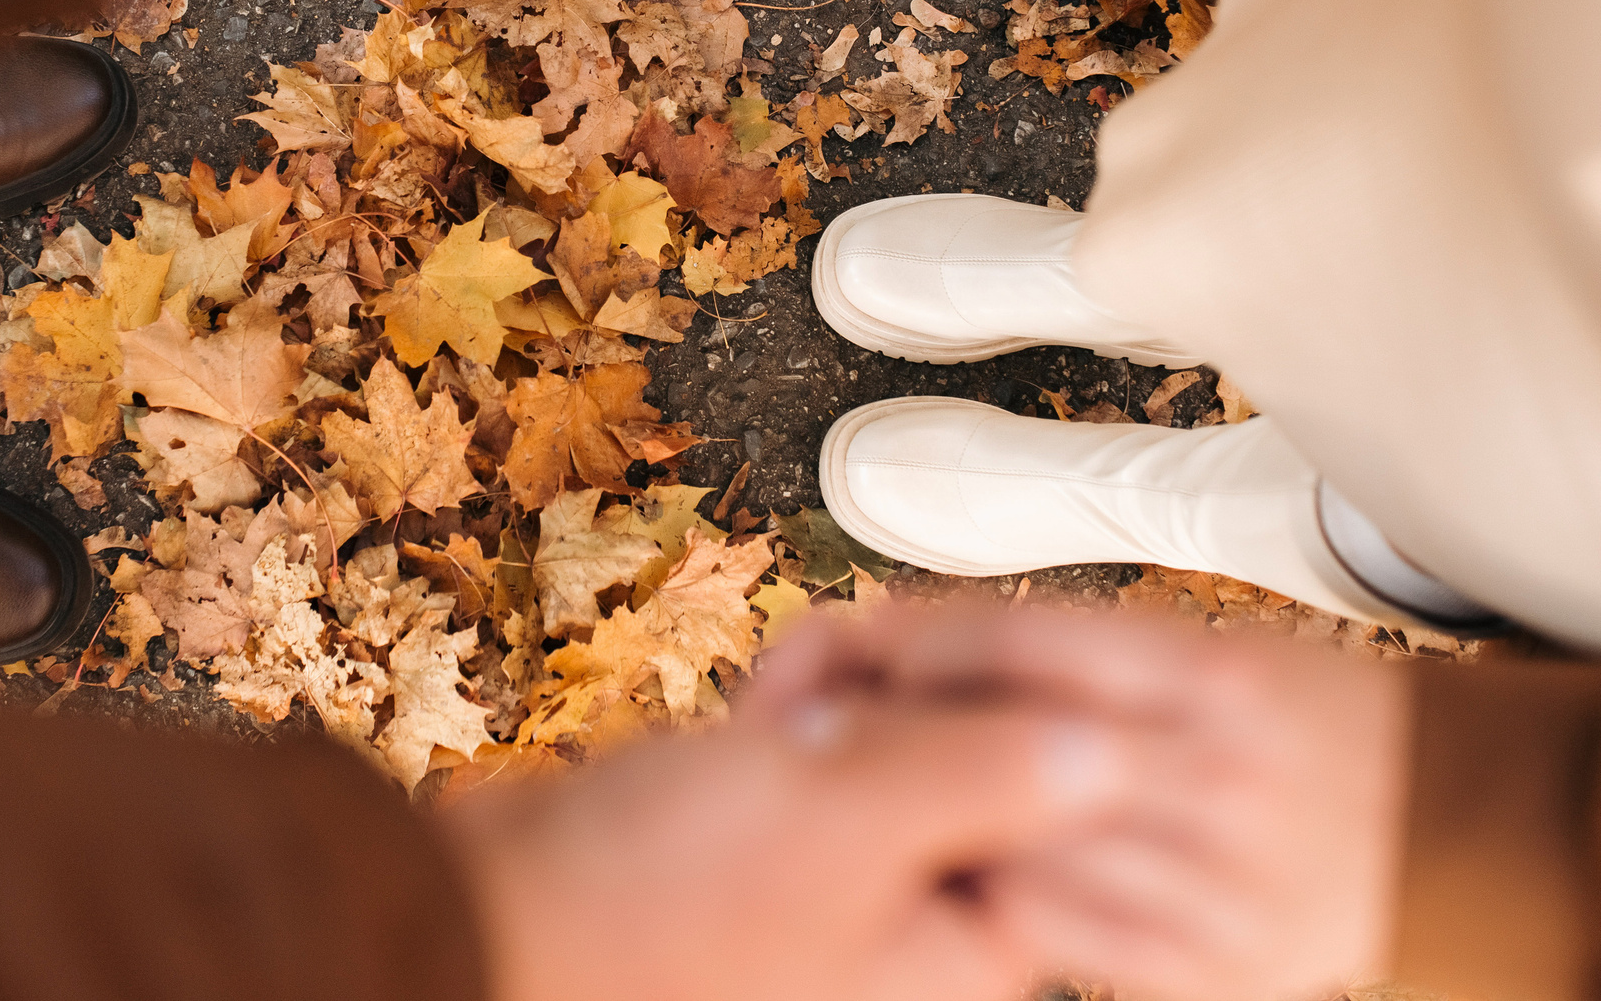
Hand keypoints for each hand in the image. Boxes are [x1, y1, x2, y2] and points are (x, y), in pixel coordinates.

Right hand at [439, 687, 1130, 1000]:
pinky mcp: (792, 844)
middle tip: (856, 663)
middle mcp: (923, 926)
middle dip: (921, 685)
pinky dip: (805, 709)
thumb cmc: (644, 906)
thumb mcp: (841, 816)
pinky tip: (761, 700)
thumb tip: (1111, 750)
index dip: (1013, 699)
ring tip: (788, 683)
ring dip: (854, 685)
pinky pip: (839, 751)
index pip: (1056, 795)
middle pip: (986, 757)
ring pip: (909, 736)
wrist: (490, 918)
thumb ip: (989, 777)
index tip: (969, 649)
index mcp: (965, 951)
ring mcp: (856, 884)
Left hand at [752, 602, 1409, 1000]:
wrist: (1448, 827)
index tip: (858, 640)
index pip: (1032, 644)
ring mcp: (1225, 882)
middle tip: (841, 725)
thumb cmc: (1304, 720)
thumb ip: (1089, 656)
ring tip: (889, 803)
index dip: (926, 640)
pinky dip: (1006, 904)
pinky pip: (1067, 938)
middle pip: (1015, 753)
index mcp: (1218, 678)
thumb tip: (924, 640)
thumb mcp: (1215, 654)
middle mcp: (1224, 776)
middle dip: (915, 739)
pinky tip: (978, 874)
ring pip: (1028, 854)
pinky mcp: (1222, 968)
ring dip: (945, 828)